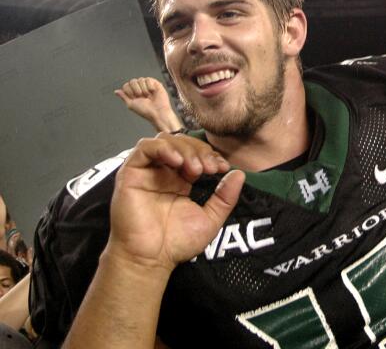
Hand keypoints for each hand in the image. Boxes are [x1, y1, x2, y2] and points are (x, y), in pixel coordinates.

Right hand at [108, 133, 244, 271]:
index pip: (196, 154)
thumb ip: (225, 197)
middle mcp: (163, 173)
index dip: (211, 155)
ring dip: (184, 149)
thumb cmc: (176, 243)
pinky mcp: (131, 173)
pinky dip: (163, 148)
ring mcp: (147, 172)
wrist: (149, 259)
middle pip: (182, 144)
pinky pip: (144, 148)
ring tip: (196, 168)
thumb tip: (239, 174)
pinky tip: (177, 162)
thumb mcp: (210, 218)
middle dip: (200, 151)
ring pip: (165, 141)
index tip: (223, 168)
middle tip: (210, 168)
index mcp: (180, 180)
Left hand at [116, 77, 180, 131]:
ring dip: (143, 90)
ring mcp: (148, 85)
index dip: (129, 92)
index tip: (135, 99)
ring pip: (140, 79)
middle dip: (136, 90)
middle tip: (142, 97)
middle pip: (132, 81)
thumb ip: (124, 96)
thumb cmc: (145, 110)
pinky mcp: (156, 83)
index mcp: (134, 92)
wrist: (157, 112)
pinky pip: (148, 79)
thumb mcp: (131, 104)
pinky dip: (149, 87)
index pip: (126, 85)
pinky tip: (153, 92)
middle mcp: (140, 88)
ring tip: (148, 96)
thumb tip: (116, 91)